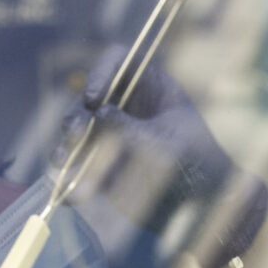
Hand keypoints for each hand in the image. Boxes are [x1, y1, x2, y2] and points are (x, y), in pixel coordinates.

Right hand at [61, 46, 267, 267]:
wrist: (206, 207)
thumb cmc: (196, 165)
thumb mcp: (164, 144)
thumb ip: (130, 129)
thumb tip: (97, 114)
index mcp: (152, 88)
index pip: (119, 61)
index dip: (102, 72)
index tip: (93, 98)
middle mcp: (129, 107)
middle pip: (89, 99)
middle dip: (77, 115)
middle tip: (76, 134)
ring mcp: (114, 137)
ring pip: (78, 135)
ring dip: (66, 147)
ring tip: (61, 162)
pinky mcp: (105, 167)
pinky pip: (79, 169)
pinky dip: (71, 180)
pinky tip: (68, 193)